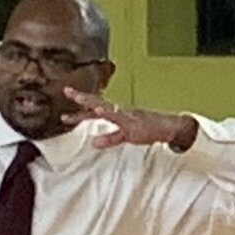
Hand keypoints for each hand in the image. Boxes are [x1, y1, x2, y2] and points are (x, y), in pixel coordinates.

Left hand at [66, 101, 198, 149]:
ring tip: (81, 100)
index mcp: (116, 112)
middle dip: (83, 98)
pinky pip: (120, 127)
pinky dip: (110, 124)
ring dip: (96, 105)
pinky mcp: (134, 128)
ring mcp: (127, 118)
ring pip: (109, 110)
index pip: (95, 105)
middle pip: (98, 103)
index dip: (81, 100)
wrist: (168, 127)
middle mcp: (119, 112)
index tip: (67, 91)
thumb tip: (94, 143)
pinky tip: (100, 122)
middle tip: (67, 91)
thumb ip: (109, 137)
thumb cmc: (147, 128)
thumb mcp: (124, 135)